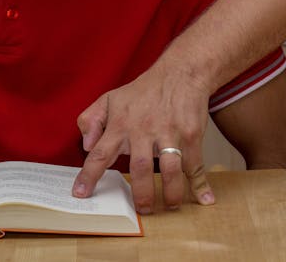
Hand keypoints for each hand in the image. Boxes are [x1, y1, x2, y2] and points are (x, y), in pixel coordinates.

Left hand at [73, 62, 214, 213]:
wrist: (179, 74)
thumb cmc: (142, 91)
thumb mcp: (110, 99)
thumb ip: (91, 120)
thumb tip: (86, 145)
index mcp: (120, 124)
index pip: (100, 153)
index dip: (89, 175)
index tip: (81, 194)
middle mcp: (143, 129)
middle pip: (139, 167)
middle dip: (140, 193)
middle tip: (141, 210)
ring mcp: (169, 132)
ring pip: (170, 168)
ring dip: (171, 192)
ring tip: (168, 207)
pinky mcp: (190, 134)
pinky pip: (195, 163)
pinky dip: (200, 183)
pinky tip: (205, 199)